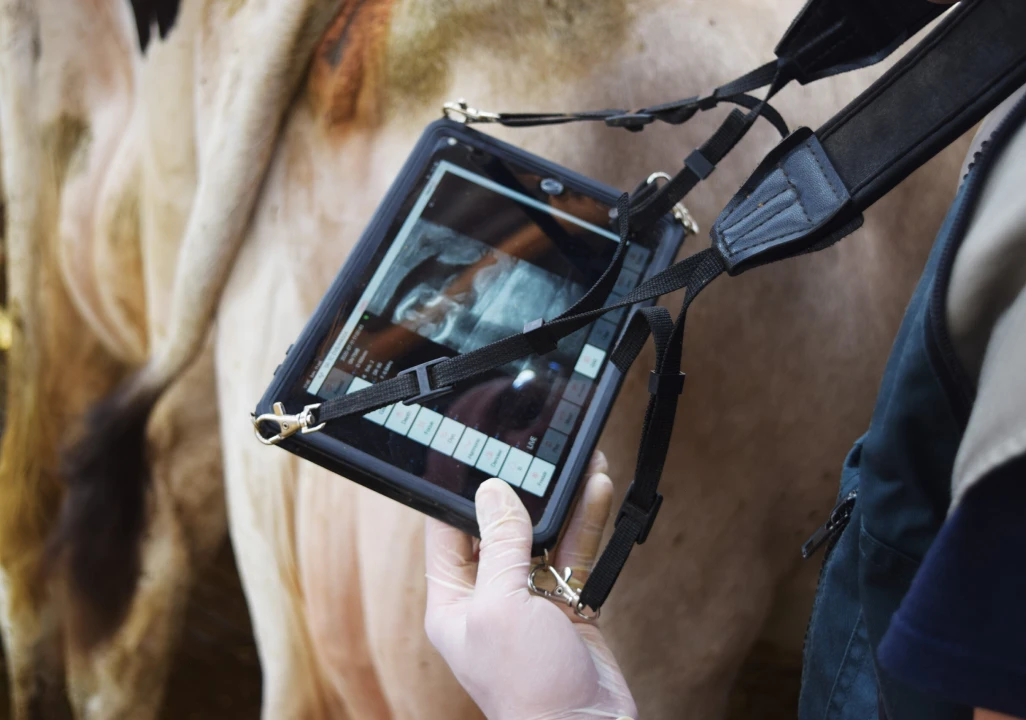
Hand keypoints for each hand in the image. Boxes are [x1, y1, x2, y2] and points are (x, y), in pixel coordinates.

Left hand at [424, 453, 636, 719]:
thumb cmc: (528, 688)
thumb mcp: (501, 607)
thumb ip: (499, 546)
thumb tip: (492, 491)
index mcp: (453, 600)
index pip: (447, 531)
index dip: (459, 491)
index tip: (474, 452)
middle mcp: (489, 596)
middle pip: (501, 527)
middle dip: (523, 489)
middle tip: (538, 451)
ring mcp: (530, 599)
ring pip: (544, 535)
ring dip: (564, 500)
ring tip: (582, 462)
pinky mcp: (568, 603)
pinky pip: (575, 552)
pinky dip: (587, 522)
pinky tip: (597, 491)